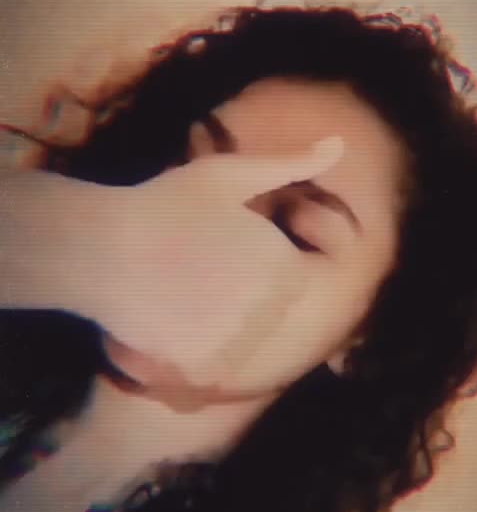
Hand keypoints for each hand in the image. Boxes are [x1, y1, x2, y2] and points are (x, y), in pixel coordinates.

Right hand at [70, 135, 344, 385]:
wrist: (104, 248)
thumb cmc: (166, 205)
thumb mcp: (231, 175)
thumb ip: (289, 164)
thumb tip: (338, 144)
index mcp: (284, 270)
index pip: (283, 282)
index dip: (249, 267)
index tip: (216, 252)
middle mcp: (270, 310)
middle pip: (260, 314)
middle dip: (234, 298)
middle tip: (192, 274)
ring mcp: (238, 342)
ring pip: (234, 341)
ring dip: (212, 327)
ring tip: (176, 297)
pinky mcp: (204, 367)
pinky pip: (207, 367)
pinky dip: (190, 354)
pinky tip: (167, 324)